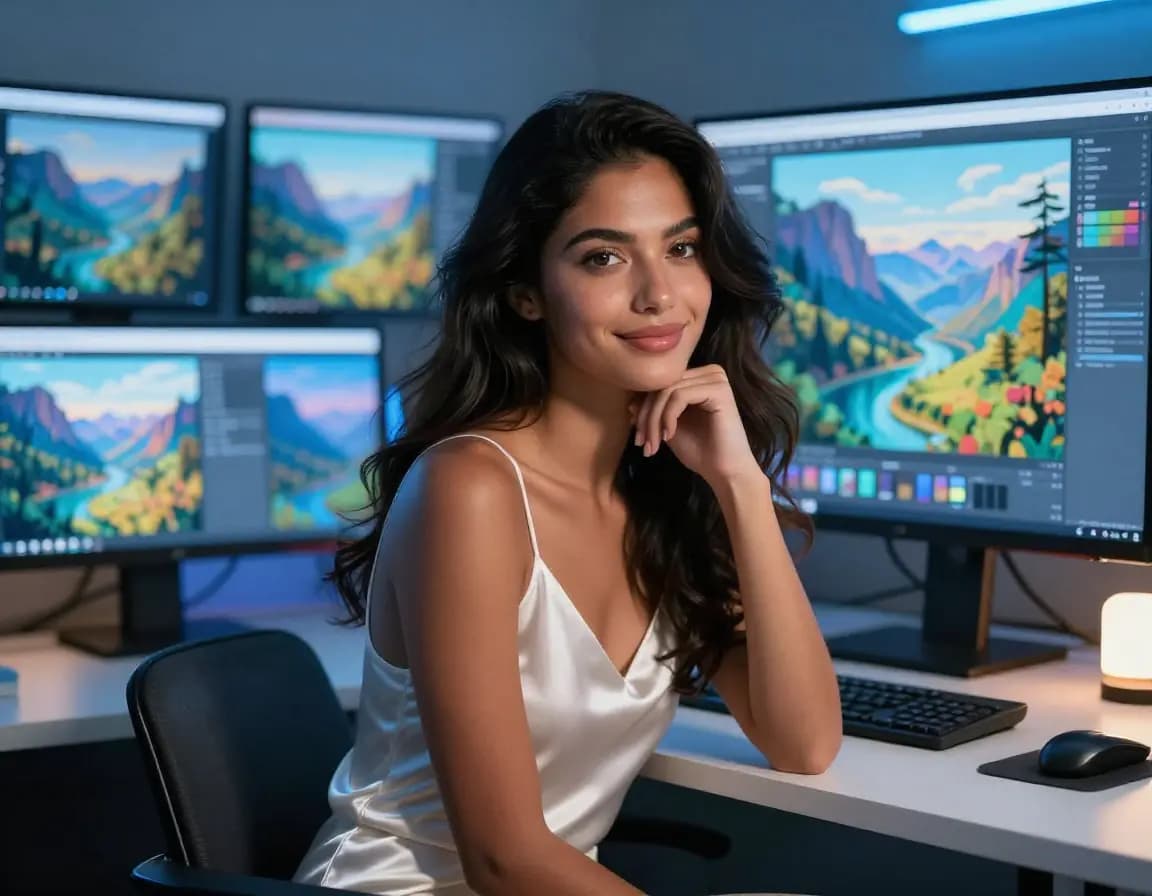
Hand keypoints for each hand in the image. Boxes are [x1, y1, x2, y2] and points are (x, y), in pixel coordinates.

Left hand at [630, 364, 763, 488]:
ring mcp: (715, 378)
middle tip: (641, 443)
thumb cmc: (699, 451)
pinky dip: (668, 417)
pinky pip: (680, 396)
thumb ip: (653, 412)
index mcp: (697, 378)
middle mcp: (708, 373)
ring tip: (652, 445)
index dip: (642, 409)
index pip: (660, 384)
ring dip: (653, 421)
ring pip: (667, 391)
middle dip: (646, 417)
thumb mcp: (667, 428)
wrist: (724, 472)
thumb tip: (630, 402)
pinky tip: (669, 436)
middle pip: (662, 386)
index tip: (637, 437)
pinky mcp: (718, 389)